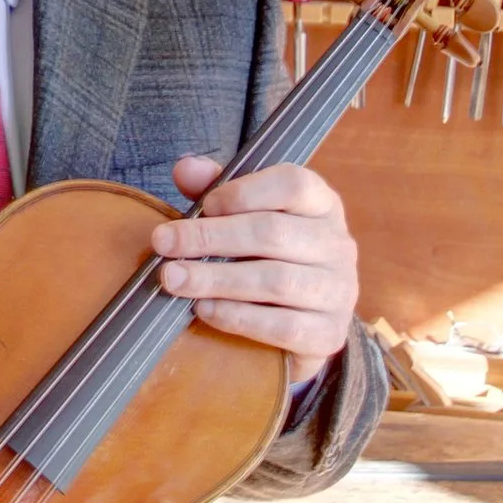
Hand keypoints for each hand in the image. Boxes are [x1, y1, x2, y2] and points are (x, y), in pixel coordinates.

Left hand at [149, 157, 357, 383]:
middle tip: (164, 244)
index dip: (243, 192)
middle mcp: (338, 244)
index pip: (293, 184)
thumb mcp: (251, 218)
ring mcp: (338, 291)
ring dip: (216, 279)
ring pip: (275, 281)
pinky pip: (282, 327)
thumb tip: (185, 168)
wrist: (308, 323)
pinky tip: (204, 310)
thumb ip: (220, 190)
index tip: (204, 205)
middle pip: (273, 233)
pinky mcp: (328, 334)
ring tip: (174, 279)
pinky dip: (237, 317)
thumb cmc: (272, 258)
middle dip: (210, 237)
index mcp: (322, 205)